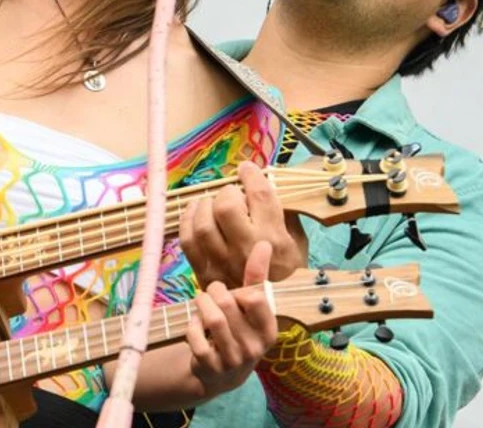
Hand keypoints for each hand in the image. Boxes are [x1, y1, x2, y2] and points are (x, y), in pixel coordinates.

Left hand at [180, 160, 307, 285]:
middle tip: (233, 193)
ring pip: (203, 224)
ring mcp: (222, 263)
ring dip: (205, 205)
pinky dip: (187, 220)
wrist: (267, 313)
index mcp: (273, 239)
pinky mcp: (204, 273)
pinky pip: (187, 240)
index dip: (251, 175)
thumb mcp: (296, 239)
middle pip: (226, 207)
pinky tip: (195, 210)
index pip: (260, 196)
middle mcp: (246, 251)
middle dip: (227, 192)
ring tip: (213, 202)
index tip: (247, 169)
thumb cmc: (286, 272)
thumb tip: (262, 181)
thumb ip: (282, 211)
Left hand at [185, 241, 279, 396]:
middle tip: (210, 294)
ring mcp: (233, 360)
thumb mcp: (250, 308)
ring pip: (213, 318)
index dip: (240, 290)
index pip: (256, 298)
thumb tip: (264, 244)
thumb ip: (257, 277)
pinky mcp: (211, 367)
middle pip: (228, 304)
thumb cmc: (239, 331)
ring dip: (201, 304)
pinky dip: (192, 325)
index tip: (236, 294)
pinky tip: (196, 326)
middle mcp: (254, 347)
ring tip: (201, 302)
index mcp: (268, 330)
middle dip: (214, 292)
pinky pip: (196, 336)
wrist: (223, 375)